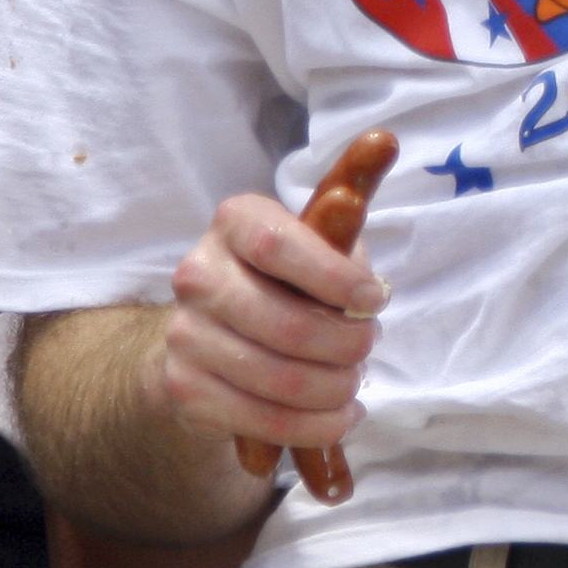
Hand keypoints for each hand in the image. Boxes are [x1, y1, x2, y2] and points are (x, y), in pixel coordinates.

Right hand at [152, 190, 388, 450]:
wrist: (213, 336)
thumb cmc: (288, 277)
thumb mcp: (318, 236)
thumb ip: (349, 195)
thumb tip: (385, 140)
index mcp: (235, 222)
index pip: (281, 247)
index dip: (336, 279)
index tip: (374, 299)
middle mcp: (197, 274)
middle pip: (287, 323)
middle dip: (347, 346)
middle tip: (367, 348)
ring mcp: (183, 335)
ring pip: (279, 378)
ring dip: (336, 390)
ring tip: (353, 385)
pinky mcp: (182, 389)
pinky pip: (260, 419)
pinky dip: (313, 427)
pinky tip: (336, 416)